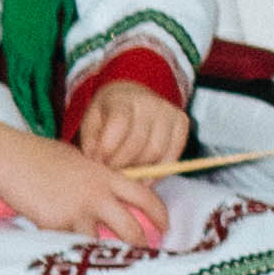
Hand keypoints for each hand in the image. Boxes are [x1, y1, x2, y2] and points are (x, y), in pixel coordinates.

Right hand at [0, 115, 166, 254]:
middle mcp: (96, 195)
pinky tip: (70, 260)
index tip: (165, 226)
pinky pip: (68, 246)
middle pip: (130, 228)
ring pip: (100, 245)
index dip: (160, 214)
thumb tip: (108, 197)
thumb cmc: (40, 155)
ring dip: (104, 256)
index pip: (144, 196)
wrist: (9, 157)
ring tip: (107, 268)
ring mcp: (75, 212)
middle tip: (143, 257)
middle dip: (139, 246)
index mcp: (105, 176)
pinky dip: (70, 253)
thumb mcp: (80, 161)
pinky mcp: (53, 226)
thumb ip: (97, 179)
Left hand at [72, 79, 189, 173]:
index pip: (119, 125)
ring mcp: (169, 111)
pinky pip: (173, 156)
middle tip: (112, 173)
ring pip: (157, 152)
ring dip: (139, 171)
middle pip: (138, 143)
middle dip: (122, 165)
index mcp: (122, 99)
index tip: (99, 162)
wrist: (132, 97)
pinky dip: (158, 172)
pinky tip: (144, 177)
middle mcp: (150, 102)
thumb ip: (91, 142)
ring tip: (127, 176)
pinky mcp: (182, 122)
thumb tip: (100, 163)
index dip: (108, 149)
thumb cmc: (108, 115)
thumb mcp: (91, 123)